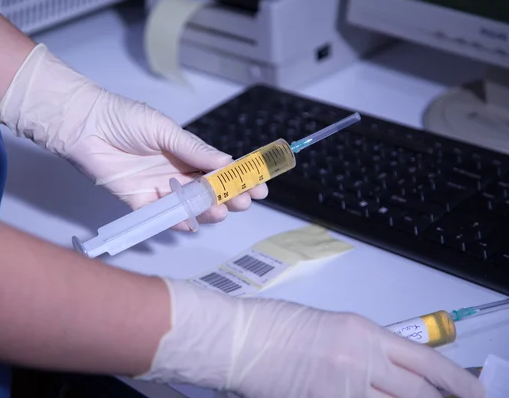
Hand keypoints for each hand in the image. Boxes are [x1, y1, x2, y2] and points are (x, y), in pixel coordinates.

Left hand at [0, 44, 266, 229]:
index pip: (218, 170)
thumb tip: (227, 163)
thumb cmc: (125, 119)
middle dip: (228, 198)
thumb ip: (194, 150)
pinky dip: (176, 221)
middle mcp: (176, 172)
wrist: (85, 125)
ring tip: (219, 211)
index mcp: (186, 152)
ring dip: (206, 210)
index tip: (259, 187)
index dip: (239, 179)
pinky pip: (161, 216)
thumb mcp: (165, 130)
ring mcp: (158, 188)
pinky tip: (190, 222)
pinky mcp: (139, 201)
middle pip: (208, 191)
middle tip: (242, 203)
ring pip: (189, 205)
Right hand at [138, 279, 484, 397]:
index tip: (476, 392)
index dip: (458, 381)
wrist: (239, 338)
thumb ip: (363, 347)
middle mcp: (361, 360)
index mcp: (363, 332)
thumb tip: (388, 369)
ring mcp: (344, 387)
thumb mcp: (329, 327)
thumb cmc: (274, 324)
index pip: (425, 361)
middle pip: (418, 392)